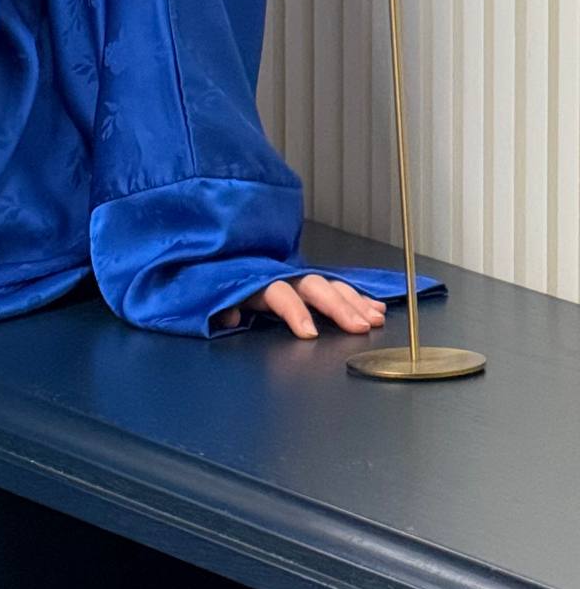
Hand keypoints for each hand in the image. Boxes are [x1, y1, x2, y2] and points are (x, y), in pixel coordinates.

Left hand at [216, 273, 387, 338]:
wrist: (222, 255)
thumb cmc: (219, 278)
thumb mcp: (212, 295)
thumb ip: (221, 307)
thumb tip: (229, 317)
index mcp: (259, 281)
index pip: (280, 294)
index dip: (295, 313)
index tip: (309, 333)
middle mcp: (284, 276)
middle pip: (316, 288)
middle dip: (339, 307)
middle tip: (360, 327)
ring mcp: (299, 277)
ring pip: (332, 286)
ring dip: (355, 302)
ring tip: (375, 319)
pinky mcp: (310, 281)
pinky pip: (338, 287)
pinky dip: (358, 297)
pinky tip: (376, 308)